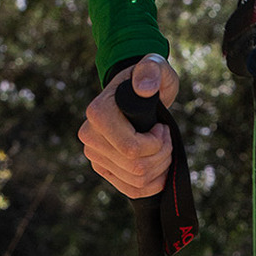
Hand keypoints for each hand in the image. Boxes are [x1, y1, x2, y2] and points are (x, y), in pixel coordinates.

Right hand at [78, 53, 178, 198]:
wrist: (138, 93)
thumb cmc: (148, 78)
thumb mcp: (155, 66)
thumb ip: (151, 70)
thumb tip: (143, 88)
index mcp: (98, 113)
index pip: (131, 149)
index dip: (156, 144)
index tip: (162, 127)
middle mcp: (90, 136)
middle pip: (136, 168)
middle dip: (162, 156)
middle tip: (166, 137)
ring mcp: (95, 155)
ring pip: (136, 181)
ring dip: (159, 168)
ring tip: (163, 148)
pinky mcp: (103, 169)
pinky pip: (130, 190)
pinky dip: (151, 184)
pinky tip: (159, 168)